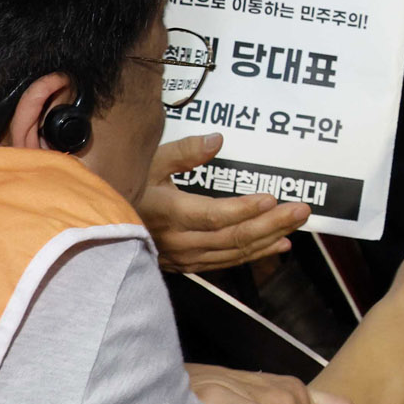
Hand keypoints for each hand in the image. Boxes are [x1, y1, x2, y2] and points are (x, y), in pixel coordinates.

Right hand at [138, 134, 310, 272]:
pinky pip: (226, 262)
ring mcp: (184, 256)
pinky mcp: (187, 264)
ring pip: (233, 252)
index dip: (244, 209)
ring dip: (268, 238)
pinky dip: (254, 254)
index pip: (214, 216)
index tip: (272, 198)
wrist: (102, 225)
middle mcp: (179, 240)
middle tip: (301, 209)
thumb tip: (217, 139)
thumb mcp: (149, 162)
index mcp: (170, 213)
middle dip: (271, 223)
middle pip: (232, 236)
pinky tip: (277, 245)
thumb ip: (184, 151)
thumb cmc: (127, 186)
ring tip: (296, 224)